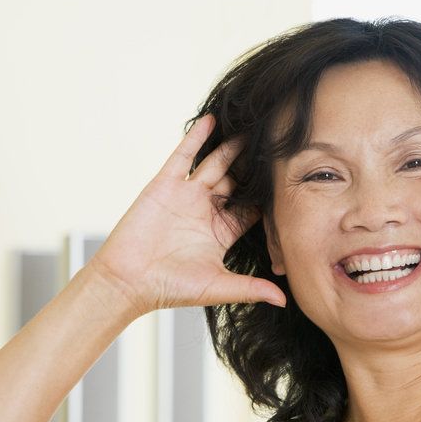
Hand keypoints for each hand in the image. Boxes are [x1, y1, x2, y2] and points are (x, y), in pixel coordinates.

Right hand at [89, 115, 285, 316]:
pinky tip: (213, 120)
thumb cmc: (171, 288)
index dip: (269, 197)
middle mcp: (207, 210)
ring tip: (253, 125)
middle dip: (255, 165)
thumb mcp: (218, 287)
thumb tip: (284, 301)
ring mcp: (187, 195)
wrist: (129, 281)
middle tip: (278, 143)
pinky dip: (197, 138)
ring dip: (233, 146)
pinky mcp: (166, 184)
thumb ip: (251, 288)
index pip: (253, 209)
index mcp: (222, 232)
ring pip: (216, 164)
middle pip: (238, 180)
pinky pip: (184, 156)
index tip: (292, 180)